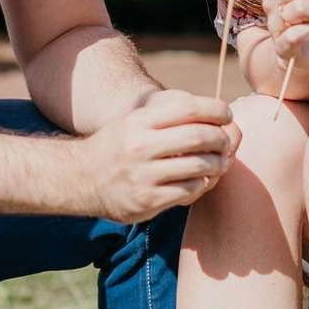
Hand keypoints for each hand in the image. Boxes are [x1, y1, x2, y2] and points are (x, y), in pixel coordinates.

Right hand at [72, 89, 241, 222]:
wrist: (81, 178)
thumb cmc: (120, 145)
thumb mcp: (136, 119)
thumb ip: (171, 113)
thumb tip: (216, 112)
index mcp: (139, 121)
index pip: (188, 107)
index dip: (216, 109)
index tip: (227, 115)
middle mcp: (140, 146)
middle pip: (199, 136)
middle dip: (222, 138)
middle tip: (227, 141)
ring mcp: (143, 175)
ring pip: (199, 166)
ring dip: (218, 163)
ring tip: (220, 162)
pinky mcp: (147, 201)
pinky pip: (189, 190)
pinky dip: (202, 184)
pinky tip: (200, 180)